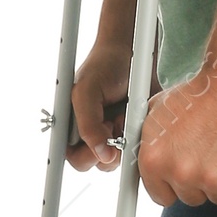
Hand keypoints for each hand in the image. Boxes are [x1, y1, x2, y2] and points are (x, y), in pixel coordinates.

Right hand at [67, 36, 134, 171]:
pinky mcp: (135, 132)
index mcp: (73, 130)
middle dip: (113, 146)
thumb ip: (88, 125)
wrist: (132, 52)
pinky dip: (143, 134)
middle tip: (118, 119)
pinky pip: (141, 146)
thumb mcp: (86, 91)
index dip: (90, 155)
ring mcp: (116, 135)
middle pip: (102, 164)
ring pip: (123, 158)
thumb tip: (102, 155)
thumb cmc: (103, 66)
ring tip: (127, 112)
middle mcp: (94, 136)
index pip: (78, 160)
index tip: (104, 133)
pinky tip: (138, 113)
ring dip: (128, 137)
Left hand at [138, 61, 216, 208]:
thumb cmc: (201, 93)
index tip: (185, 174)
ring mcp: (214, 179)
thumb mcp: (157, 112)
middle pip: (192, 198)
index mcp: (155, 161)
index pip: (161, 196)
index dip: (176, 184)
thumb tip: (137, 161)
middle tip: (211, 153)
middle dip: (201, 181)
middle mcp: (182, 173)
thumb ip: (148, 144)